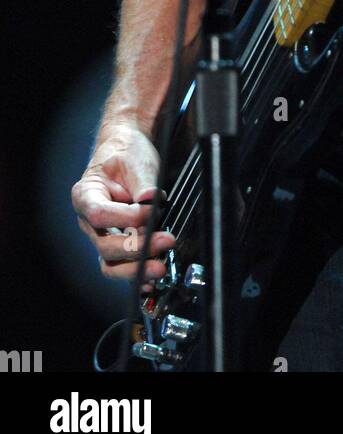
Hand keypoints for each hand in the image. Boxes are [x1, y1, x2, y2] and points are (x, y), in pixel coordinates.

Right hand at [72, 123, 174, 291]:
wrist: (126, 153)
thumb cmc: (126, 155)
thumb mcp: (135, 161)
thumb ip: (143, 183)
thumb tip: (150, 201)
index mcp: (86, 195)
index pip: (99, 214)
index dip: (125, 218)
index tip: (150, 211)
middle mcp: (89, 221)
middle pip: (105, 245)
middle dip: (136, 248)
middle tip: (166, 240)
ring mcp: (102, 235)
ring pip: (111, 263)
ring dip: (137, 268)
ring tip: (160, 266)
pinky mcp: (118, 245)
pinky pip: (123, 266)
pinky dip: (136, 275)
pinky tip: (151, 280)